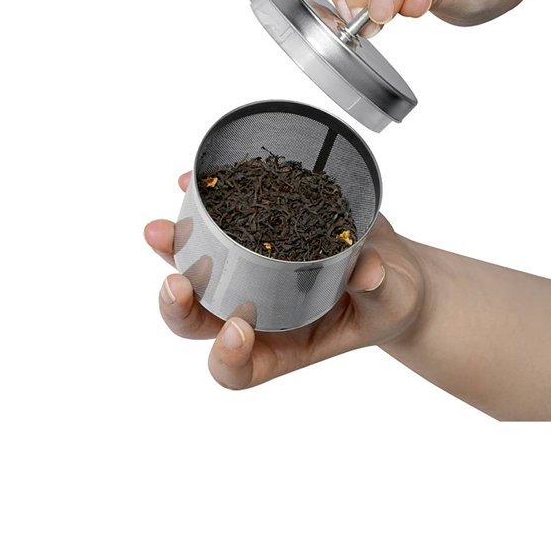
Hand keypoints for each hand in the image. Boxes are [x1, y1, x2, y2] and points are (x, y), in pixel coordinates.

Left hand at [143, 173, 425, 389]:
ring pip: (197, 270)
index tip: (239, 331)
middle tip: (175, 282)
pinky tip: (192, 181)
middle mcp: (256, 313)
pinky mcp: (253, 234)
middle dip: (178, 305)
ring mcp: (249, 273)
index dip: (228, 357)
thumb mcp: (392, 298)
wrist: (390, 264)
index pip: (240, 368)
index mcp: (284, 346)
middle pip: (200, 320)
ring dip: (173, 251)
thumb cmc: (390, 297)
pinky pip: (218, 222)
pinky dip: (202, 203)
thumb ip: (378, 288)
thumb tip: (368, 271)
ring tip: (158, 230)